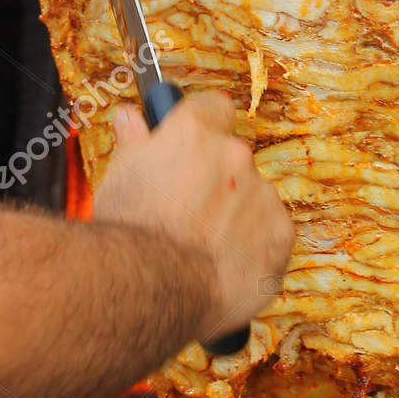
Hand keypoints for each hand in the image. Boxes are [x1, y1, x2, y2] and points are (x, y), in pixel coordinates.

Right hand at [95, 92, 293, 343]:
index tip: (194, 149)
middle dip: (216, 180)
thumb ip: (133, 143)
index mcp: (195, 132)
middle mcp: (234, 154)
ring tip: (203, 248)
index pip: (214, 107)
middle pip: (232, 158)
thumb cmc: (129, 234)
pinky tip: (225, 265)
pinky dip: (255, 245)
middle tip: (189, 214)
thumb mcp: (117, 180)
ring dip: (236, 213)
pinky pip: (271, 231)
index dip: (205, 127)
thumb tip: (130, 116)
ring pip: (253, 196)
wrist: (153, 290)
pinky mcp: (281, 232)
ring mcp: (262, 192)